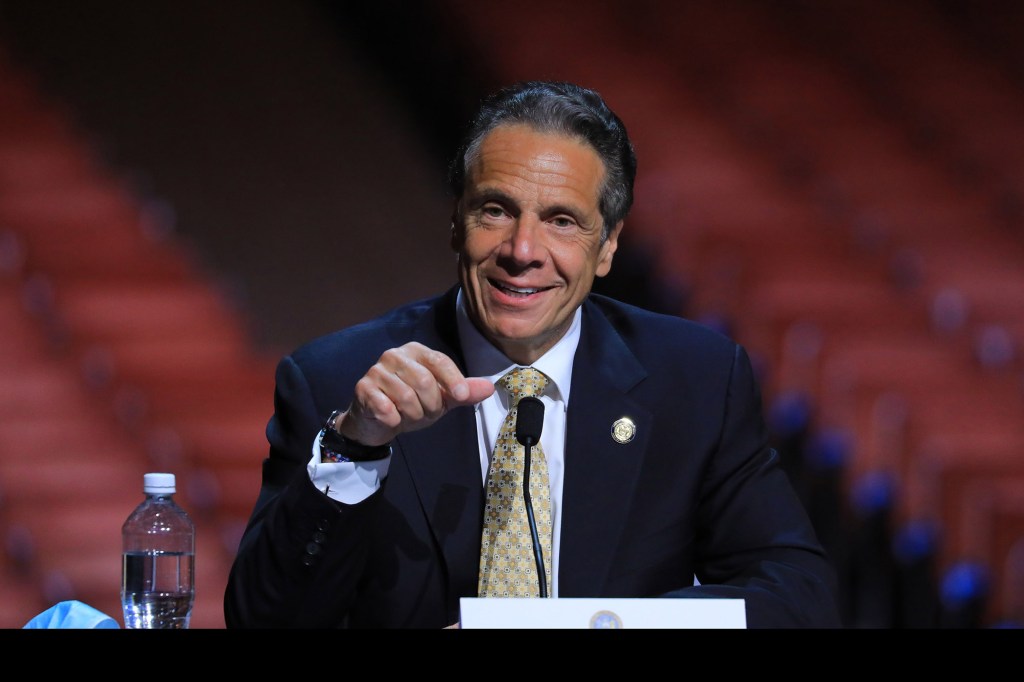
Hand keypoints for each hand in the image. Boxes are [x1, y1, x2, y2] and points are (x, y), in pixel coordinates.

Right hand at [334, 341, 494, 446]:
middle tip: (426, 413)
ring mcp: (376, 370)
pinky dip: (394, 420)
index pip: (439, 361)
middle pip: (425, 381)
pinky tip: (391, 418)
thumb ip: (464, 392)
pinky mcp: (363, 388)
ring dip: (413, 415)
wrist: (377, 421)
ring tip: (408, 416)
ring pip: (406, 397)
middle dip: (431, 406)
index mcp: (417, 352)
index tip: (462, 397)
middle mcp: (395, 355)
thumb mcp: (442, 398)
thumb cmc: (412, 404)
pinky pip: (386, 408)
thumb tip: (489, 388)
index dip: (453, 380)